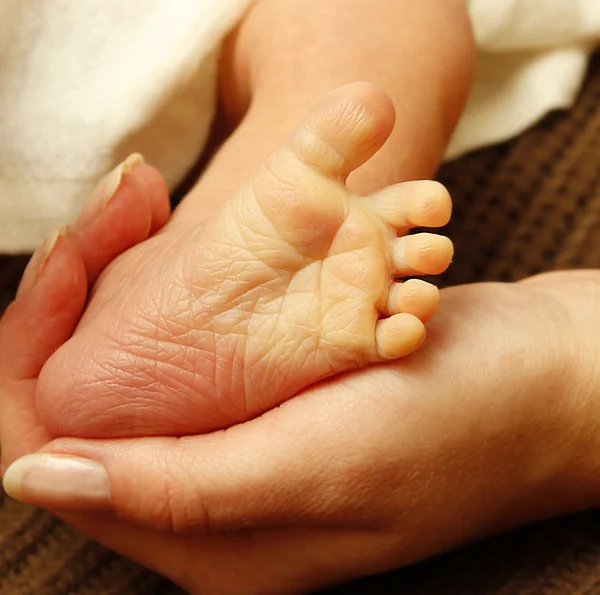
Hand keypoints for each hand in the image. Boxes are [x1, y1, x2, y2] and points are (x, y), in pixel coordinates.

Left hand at [3, 208, 599, 594]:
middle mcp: (220, 507)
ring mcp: (248, 453)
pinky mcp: (276, 409)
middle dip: (75, 306)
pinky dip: (168, 291)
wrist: (546, 381)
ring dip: (119, 288)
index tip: (70, 257)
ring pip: (134, 376)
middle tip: (118, 206)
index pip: (60, 464)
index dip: (32, 362)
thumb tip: (35, 480)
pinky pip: (187, 355)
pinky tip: (176, 241)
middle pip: (89, 413)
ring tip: (137, 205)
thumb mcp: (324, 465)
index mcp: (214, 542)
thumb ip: (182, 491)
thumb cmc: (460, 426)